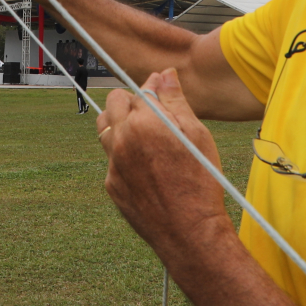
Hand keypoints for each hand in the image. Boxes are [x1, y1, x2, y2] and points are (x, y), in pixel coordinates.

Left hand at [97, 70, 231, 265]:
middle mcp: (122, 139)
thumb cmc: (200, 180)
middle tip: (153, 117)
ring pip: (104, 128)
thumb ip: (175, 101)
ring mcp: (113, 163)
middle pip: (114, 103)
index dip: (154, 91)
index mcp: (144, 122)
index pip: (140, 90)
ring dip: (119, 124)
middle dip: (131, 103)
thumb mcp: (196, 135)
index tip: (162, 95)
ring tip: (143, 135)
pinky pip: (111, 158)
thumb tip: (164, 74)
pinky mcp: (111, 184)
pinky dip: (123, 155)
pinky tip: (146, 167)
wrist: (189, 231)